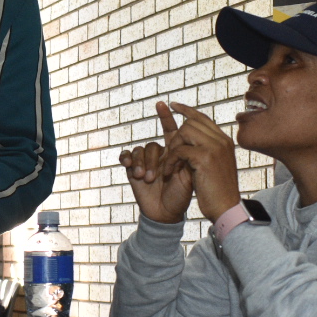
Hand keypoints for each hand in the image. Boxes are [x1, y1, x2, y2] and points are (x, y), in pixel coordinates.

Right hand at [119, 103, 193, 222]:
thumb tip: (184, 143)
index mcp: (174, 153)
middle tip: (156, 176)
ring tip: (146, 178)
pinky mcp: (133, 170)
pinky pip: (127, 156)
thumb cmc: (181, 195)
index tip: (162, 103)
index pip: (170, 130)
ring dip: (142, 163)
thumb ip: (186, 158)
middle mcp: (159, 155)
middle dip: (153, 159)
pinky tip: (130, 166)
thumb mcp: (189, 176)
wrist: (167, 213)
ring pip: (140, 150)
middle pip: (153, 144)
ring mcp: (145, 162)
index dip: (166, 116)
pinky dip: (127, 159)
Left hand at [161, 101, 241, 222]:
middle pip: (191, 122)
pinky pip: (179, 150)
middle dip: (176, 136)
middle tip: (171, 154)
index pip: (202, 117)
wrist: (225, 208)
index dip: (186, 110)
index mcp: (224, 140)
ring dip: (173, 148)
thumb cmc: (217, 191)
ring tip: (171, 165)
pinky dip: (170, 161)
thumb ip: (206, 150)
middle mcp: (222, 140)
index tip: (172, 105)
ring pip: (185, 132)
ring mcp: (215, 147)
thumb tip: (191, 137)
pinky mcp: (205, 158)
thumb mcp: (214, 165)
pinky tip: (169, 173)